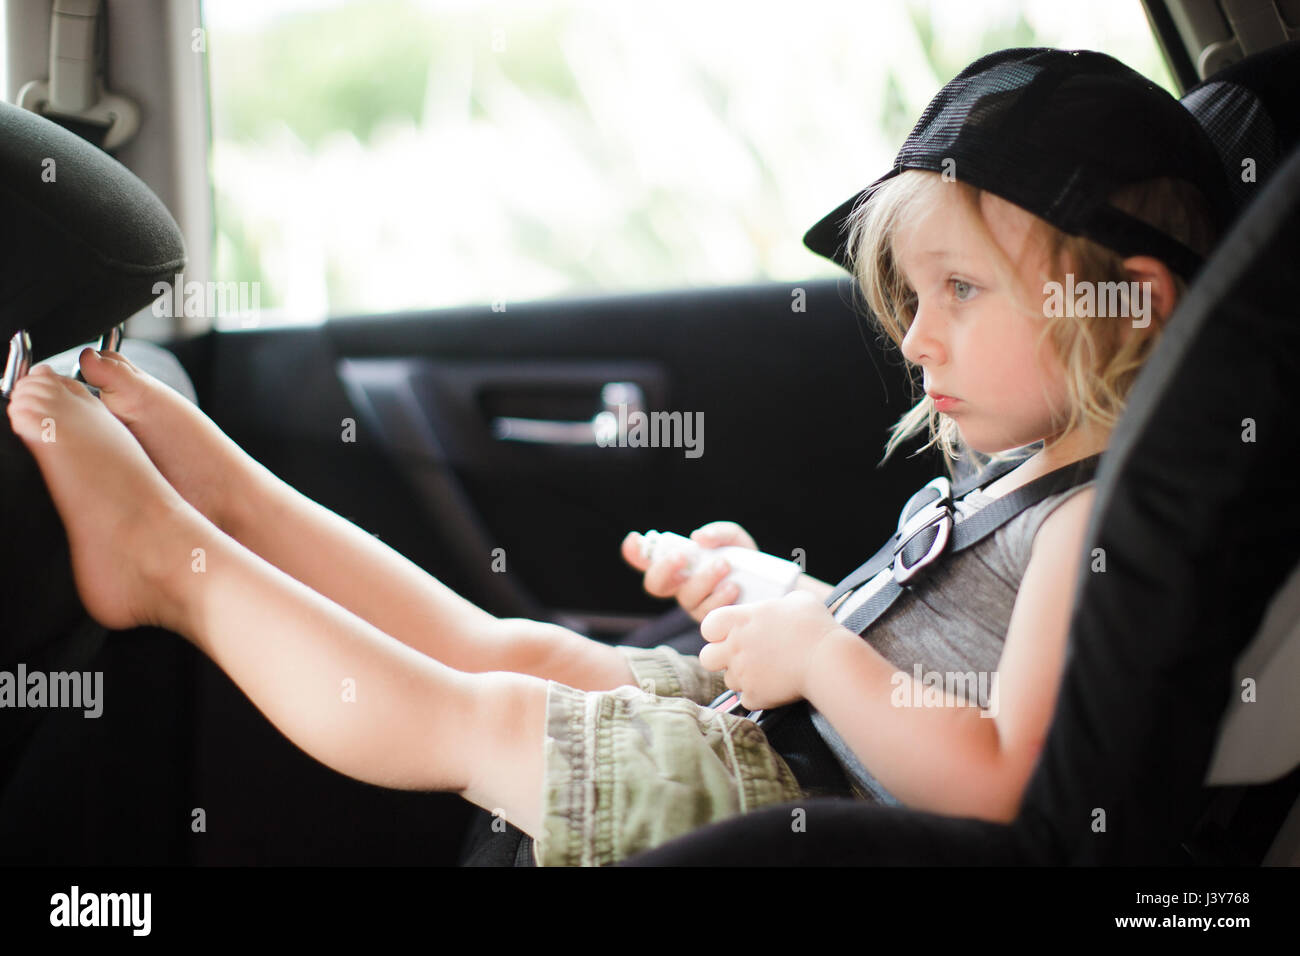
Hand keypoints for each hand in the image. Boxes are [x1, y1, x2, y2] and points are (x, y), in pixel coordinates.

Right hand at [621, 521, 758, 622]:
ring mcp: (694, 606)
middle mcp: (680, 587)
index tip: (634, 540)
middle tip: (683, 555)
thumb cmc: (745, 560)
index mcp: (679, 566)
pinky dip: (719, 597)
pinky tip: (733, 587)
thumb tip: (698, 538)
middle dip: (664, 568)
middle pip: (654, 584)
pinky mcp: (711, 622)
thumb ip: (717, 532)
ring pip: (685, 597)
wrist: (772, 588)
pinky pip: (707, 613)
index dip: (635, 553)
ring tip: (724, 565)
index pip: (647, 561)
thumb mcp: (734, 539)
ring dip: (702, 579)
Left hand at [698, 590, 849, 709]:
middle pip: (706, 658)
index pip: (707, 626)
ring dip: (742, 678)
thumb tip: (781, 610)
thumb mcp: (797, 600)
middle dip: (720, 658)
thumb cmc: (815, 625)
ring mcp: (743, 673)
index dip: (717, 631)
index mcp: (740, 620)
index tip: (732, 633)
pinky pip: (747, 699)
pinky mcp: (755, 696)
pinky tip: (775, 686)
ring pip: (728, 681)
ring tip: (766, 671)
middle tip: (741, 656)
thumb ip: (778, 606)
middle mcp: (735, 647)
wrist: (828, 659)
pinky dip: (758, 696)